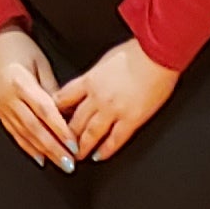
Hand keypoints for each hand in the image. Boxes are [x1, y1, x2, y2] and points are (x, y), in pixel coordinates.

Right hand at [0, 28, 78, 170]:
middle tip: (69, 162)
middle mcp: (9, 98)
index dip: (60, 129)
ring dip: (43, 151)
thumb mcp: (41, 63)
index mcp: (21, 82)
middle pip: (34, 127)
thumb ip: (52, 89)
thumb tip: (67, 112)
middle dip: (53, 147)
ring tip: (59, 163)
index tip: (73, 143)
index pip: (44, 110)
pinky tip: (39, 157)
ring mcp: (2, 107)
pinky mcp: (0, 112)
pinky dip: (28, 147)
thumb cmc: (19, 48)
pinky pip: (14, 133)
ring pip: (24, 134)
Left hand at [56, 38, 176, 160]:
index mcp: (89, 80)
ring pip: (91, 134)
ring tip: (76, 156)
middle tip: (60, 144)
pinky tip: (99, 156)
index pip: (63, 99)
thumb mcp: (105, 59)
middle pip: (74, 121)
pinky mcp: (132, 119)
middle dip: (65, 135)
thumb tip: (89, 84)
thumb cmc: (136, 52)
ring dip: (81, 147)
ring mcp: (113, 110)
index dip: (55, 111)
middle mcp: (97, 97)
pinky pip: (115, 139)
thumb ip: (94, 76)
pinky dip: (105, 150)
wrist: (158, 54)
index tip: (52, 119)